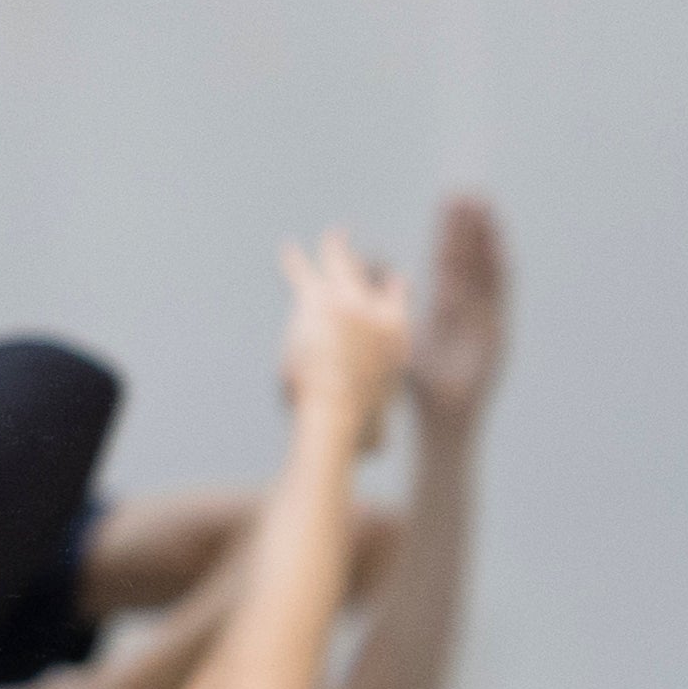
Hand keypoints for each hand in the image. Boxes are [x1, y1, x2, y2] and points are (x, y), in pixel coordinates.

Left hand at [282, 232, 414, 448]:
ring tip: (330, 238)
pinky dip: (295, 262)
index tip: (393, 278)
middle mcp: (378, 313)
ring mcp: (348, 302)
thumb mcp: (377, 437)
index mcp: (398, 337)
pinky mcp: (317, 301)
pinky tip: (288, 252)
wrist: (340, 414)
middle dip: (361, 260)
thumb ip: (378, 436)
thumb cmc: (356, 432)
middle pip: (369, 275)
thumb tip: (376, 450)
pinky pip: (304, 274)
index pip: (399, 297)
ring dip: (332, 250)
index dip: (394, 287)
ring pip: (339, 265)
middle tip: (353, 246)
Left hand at [405, 196, 510, 438]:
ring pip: (488, 270)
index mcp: (448, 306)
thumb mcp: (398, 335)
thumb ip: (387, 304)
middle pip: (472, 258)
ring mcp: (486, 317)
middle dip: (470, 226)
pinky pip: (502, 297)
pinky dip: (502, 272)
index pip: (451, 259)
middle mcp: (469, 307)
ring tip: (485, 208)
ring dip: (487, 240)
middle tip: (467, 191)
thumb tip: (365, 273)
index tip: (450, 201)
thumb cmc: (419, 383)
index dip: (451, 231)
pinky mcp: (498, 331)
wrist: (443, 416)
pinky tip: (501, 247)